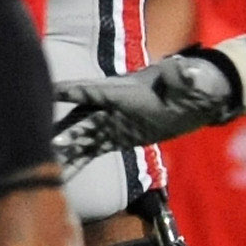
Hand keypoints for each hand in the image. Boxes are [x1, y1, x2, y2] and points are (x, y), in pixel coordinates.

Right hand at [53, 48, 243, 168]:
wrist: (198, 97)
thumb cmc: (194, 83)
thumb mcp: (191, 79)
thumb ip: (183, 77)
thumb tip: (184, 71)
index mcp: (125, 89)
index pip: (93, 90)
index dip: (71, 91)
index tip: (48, 91)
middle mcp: (112, 105)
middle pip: (81, 117)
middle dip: (63, 130)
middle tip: (47, 144)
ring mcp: (113, 122)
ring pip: (82, 137)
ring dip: (66, 150)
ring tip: (47, 165)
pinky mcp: (118, 137)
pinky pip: (93, 151)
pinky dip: (77, 161)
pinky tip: (62, 174)